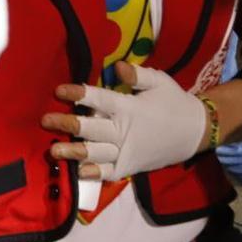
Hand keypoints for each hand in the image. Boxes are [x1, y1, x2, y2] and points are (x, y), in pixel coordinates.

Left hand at [41, 61, 206, 180]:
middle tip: (44, 121)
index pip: (99, 99)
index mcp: (129, 108)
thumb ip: (137, 75)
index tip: (59, 90)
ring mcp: (127, 151)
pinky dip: (94, 174)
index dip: (78, 94)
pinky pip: (109, 173)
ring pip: (96, 153)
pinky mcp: (131, 166)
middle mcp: (124, 131)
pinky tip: (78, 173)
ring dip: (73, 153)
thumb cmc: (173, 102)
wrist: (196, 132)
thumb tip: (118, 67)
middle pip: (91, 129)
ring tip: (53, 151)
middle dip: (66, 124)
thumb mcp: (159, 82)